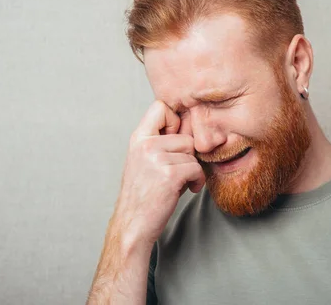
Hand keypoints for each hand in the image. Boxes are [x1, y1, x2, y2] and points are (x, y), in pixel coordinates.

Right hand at [114, 100, 204, 246]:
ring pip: (193, 154)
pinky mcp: (169, 174)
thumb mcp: (144, 160)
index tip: (174, 140)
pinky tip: (186, 189)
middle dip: (187, 156)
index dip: (175, 121)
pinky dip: (196, 181)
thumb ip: (160, 141)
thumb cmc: (143, 194)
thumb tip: (190, 125)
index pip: (161, 106)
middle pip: (185, 136)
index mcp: (138, 138)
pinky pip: (196, 169)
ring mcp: (156, 159)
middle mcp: (145, 144)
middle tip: (176, 171)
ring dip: (192, 170)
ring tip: (178, 183)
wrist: (133, 225)